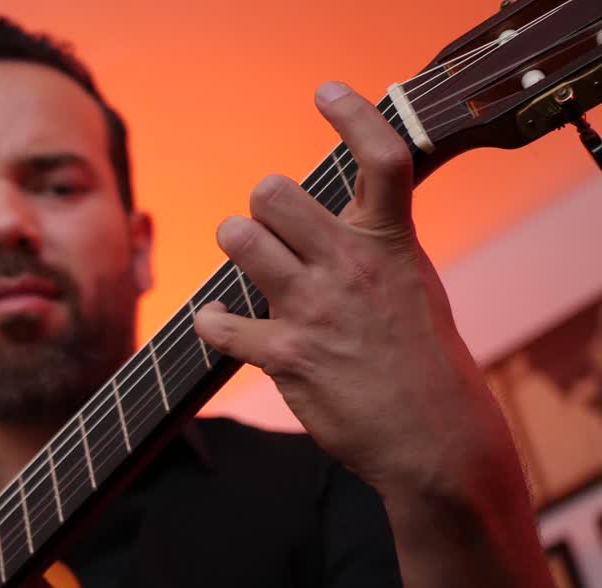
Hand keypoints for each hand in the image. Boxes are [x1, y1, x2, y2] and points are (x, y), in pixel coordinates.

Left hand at [193, 81, 519, 498]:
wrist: (435, 438)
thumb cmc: (418, 357)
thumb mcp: (411, 283)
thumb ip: (372, 243)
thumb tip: (331, 213)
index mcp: (389, 243)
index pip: (382, 159)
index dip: (354, 115)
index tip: (327, 92)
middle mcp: (351, 266)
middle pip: (273, 192)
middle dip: (260, 207)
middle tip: (268, 231)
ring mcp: (316, 310)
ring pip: (239, 239)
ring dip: (234, 245)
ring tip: (248, 263)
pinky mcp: (287, 356)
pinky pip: (218, 322)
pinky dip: (212, 322)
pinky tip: (220, 326)